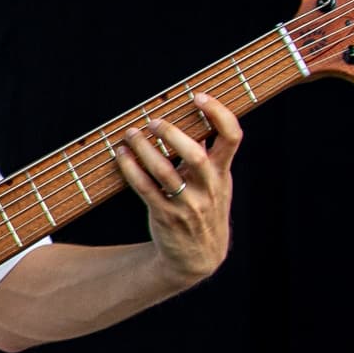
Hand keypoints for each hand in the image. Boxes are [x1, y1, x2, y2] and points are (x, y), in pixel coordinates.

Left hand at [110, 89, 241, 283]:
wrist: (198, 256)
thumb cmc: (205, 208)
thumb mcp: (216, 182)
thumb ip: (208, 154)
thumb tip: (193, 120)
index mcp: (222, 172)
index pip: (232, 137)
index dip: (218, 113)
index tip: (198, 96)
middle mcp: (208, 187)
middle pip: (195, 155)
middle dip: (173, 134)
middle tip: (154, 120)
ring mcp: (187, 203)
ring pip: (164, 172)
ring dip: (144, 149)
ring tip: (131, 134)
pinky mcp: (165, 215)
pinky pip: (145, 188)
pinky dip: (131, 169)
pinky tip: (121, 155)